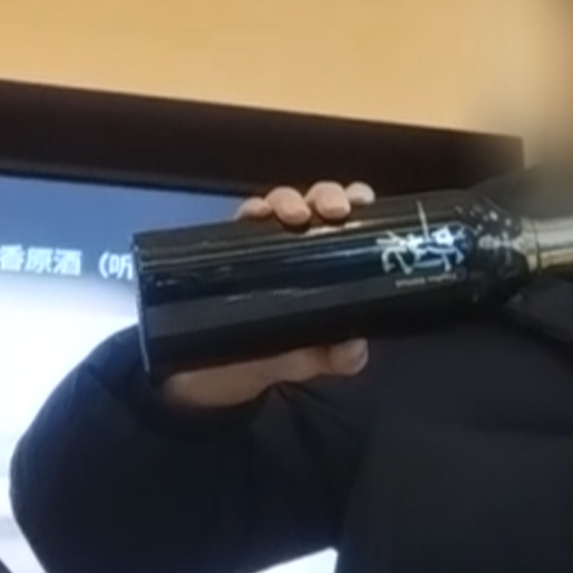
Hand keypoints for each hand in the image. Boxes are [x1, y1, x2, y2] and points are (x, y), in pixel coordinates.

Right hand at [162, 181, 375, 408]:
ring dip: (289, 200)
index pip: (350, 220)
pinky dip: (251, 211)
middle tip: (334, 211)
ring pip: (281, 204)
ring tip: (295, 215)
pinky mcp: (231, 249)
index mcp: (328, 261)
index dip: (357, 201)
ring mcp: (264, 243)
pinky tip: (256, 215)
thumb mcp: (308, 360)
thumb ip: (335, 358)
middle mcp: (299, 243)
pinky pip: (242, 220)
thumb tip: (354, 348)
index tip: (362, 202)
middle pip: (317, 203)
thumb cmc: (269, 356)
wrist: (209, 376)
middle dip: (327, 196)